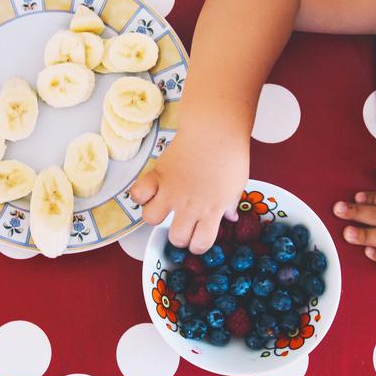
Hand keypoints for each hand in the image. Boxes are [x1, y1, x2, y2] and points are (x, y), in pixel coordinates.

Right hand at [129, 133, 247, 253]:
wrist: (214, 131)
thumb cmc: (230, 156)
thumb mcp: (237, 185)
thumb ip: (230, 204)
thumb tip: (230, 217)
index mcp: (212, 210)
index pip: (201, 244)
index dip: (198, 245)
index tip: (198, 236)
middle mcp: (189, 205)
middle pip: (176, 238)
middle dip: (179, 235)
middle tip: (182, 223)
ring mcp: (171, 191)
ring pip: (151, 219)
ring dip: (156, 216)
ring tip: (163, 206)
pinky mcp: (157, 176)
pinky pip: (138, 194)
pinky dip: (140, 195)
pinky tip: (150, 191)